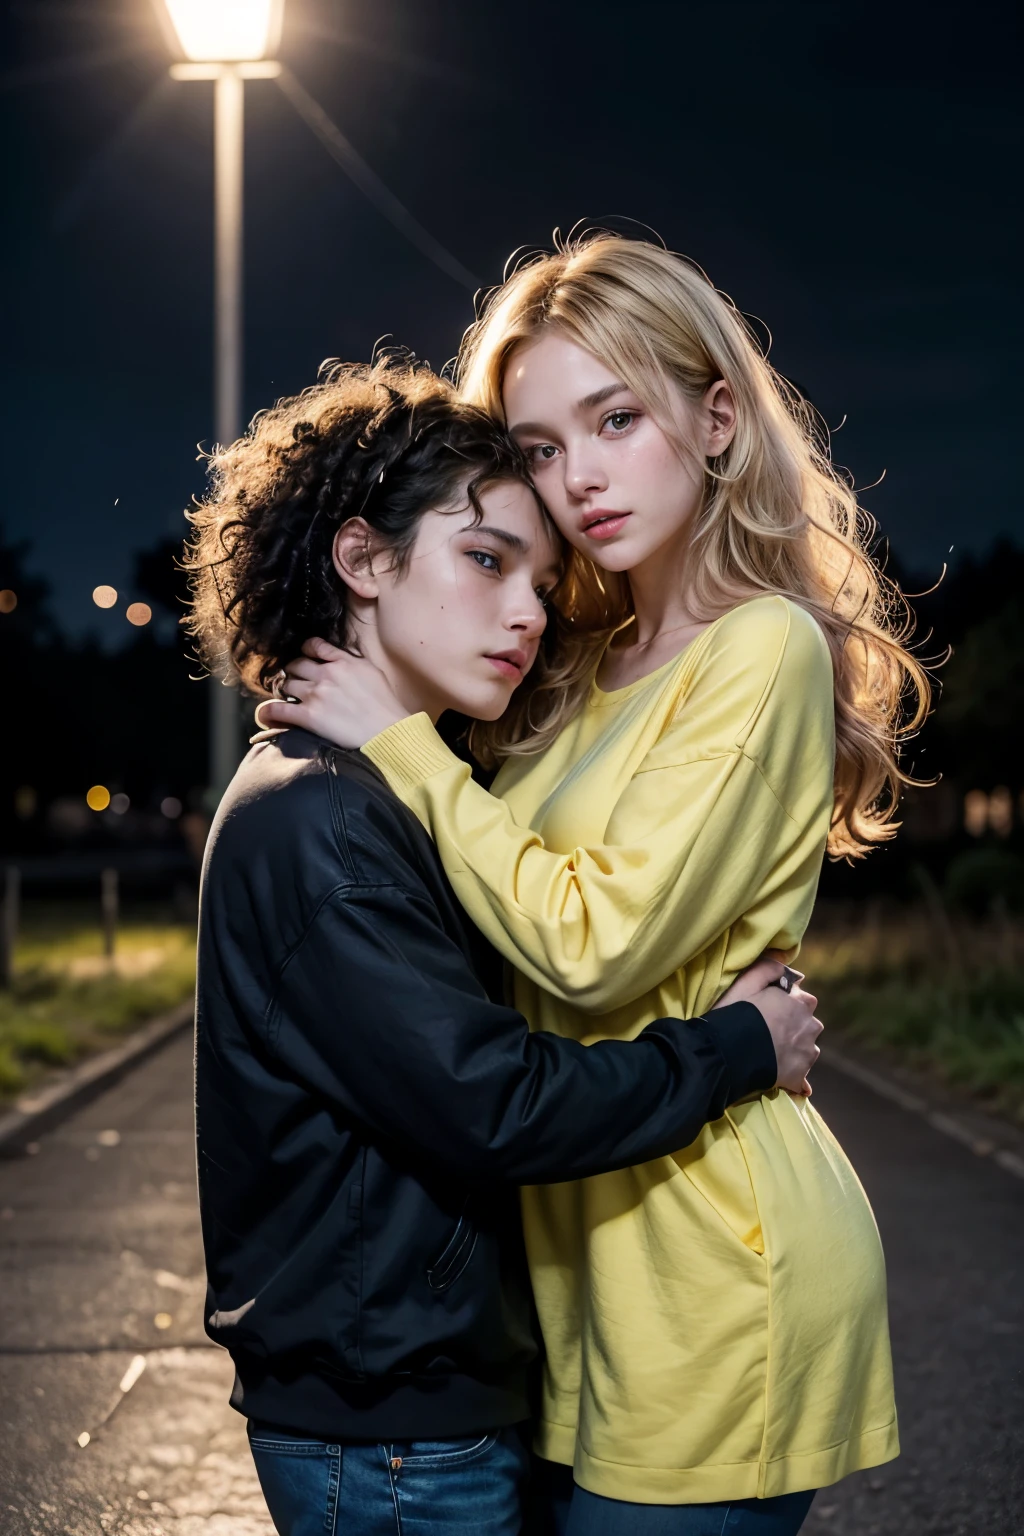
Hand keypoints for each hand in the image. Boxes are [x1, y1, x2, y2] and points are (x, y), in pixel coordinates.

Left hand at [254, 638, 409, 746]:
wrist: (388, 731)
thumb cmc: (385, 705)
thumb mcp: (372, 672)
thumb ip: (352, 661)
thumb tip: (339, 657)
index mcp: (343, 661)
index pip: (314, 646)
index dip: (306, 651)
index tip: (305, 657)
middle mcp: (326, 674)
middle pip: (295, 665)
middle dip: (293, 672)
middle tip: (296, 681)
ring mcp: (315, 694)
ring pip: (285, 683)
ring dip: (284, 689)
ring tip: (287, 697)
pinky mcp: (309, 716)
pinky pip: (278, 709)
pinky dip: (269, 712)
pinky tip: (267, 715)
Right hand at [715, 956, 821, 1095]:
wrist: (728, 1052)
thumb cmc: (735, 1014)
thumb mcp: (746, 982)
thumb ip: (769, 968)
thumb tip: (789, 968)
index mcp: (801, 1002)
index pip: (803, 1000)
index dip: (785, 1005)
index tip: (769, 1011)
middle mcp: (811, 1026)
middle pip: (806, 1025)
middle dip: (792, 1028)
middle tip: (767, 1034)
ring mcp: (807, 1052)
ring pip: (805, 1049)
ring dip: (793, 1050)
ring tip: (769, 1054)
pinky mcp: (800, 1076)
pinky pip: (801, 1077)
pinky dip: (793, 1076)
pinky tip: (780, 1077)